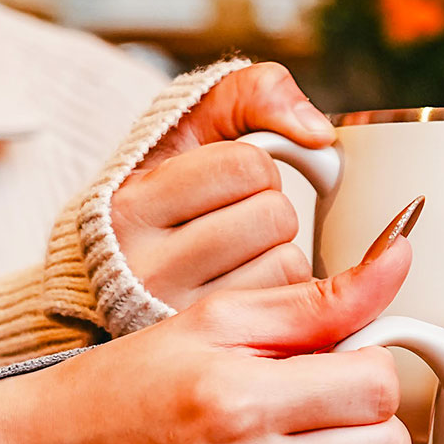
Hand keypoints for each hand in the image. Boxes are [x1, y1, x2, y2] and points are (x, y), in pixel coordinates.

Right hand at [109, 63, 334, 308]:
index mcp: (128, 206)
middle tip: (232, 219)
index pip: (248, 166)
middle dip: (271, 207)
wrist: (125, 267)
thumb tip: (318, 131)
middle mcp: (143, 268)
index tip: (227, 179)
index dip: (257, 164)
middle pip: (275, 216)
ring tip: (235, 256)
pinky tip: (251, 291)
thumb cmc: (173, 186)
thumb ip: (254, 92)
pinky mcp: (220, 350)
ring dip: (282, 251)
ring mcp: (179, 317)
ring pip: (290, 263)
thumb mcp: (194, 123)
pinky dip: (289, 293)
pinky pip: (295, 308)